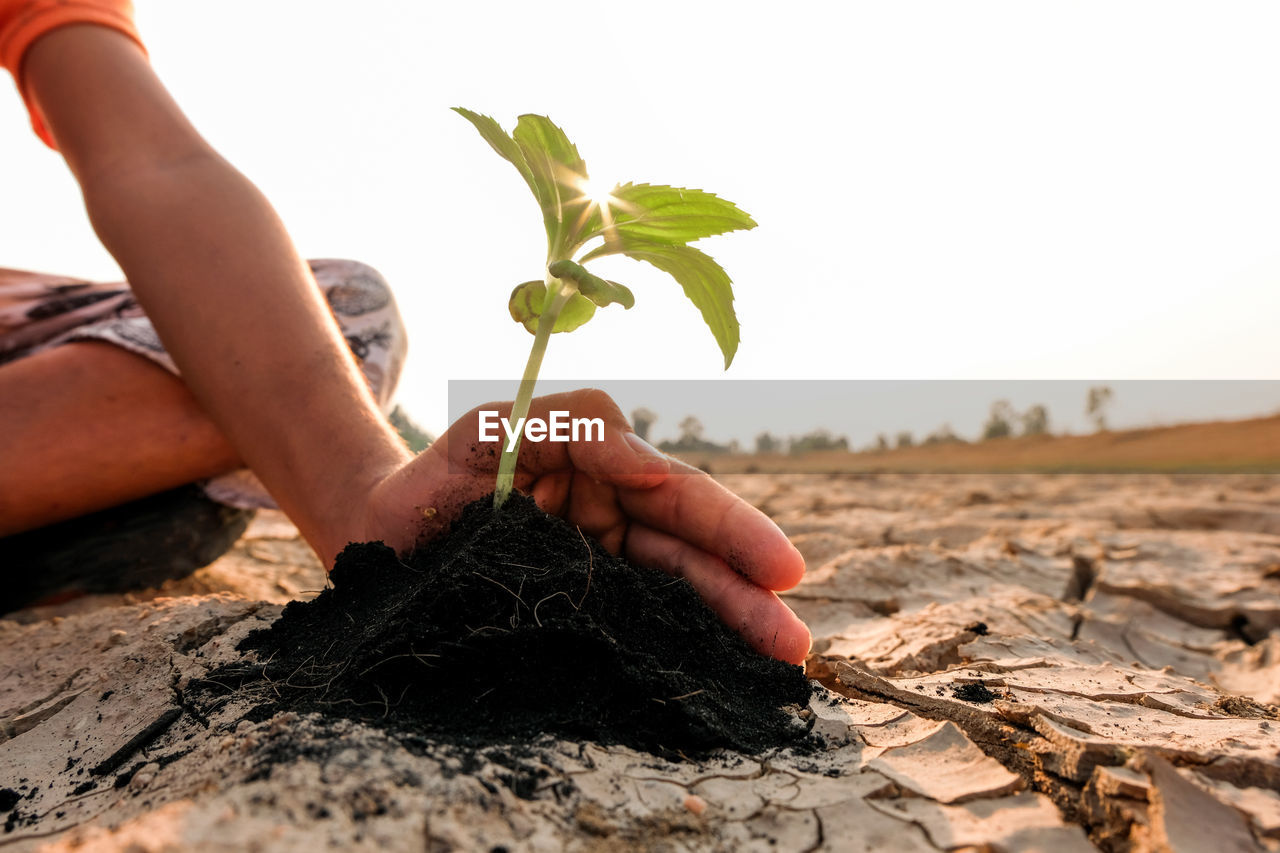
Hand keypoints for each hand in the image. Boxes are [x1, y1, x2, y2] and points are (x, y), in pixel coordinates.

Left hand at [357, 389, 811, 663]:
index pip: (675, 489)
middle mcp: (613, 515)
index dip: (726, 526)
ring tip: (782, 655)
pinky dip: (686, 644)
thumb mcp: (492, 429)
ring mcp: (600, 564)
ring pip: (676, 588)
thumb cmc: (436, 475)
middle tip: (791, 629)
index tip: (771, 564)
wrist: (379, 535)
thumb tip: (648, 465)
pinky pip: (640, 623)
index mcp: (601, 468)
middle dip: (744, 583)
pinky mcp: (582, 608)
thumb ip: (567, 425)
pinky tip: (724, 670)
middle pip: (689, 545)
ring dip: (731, 621)